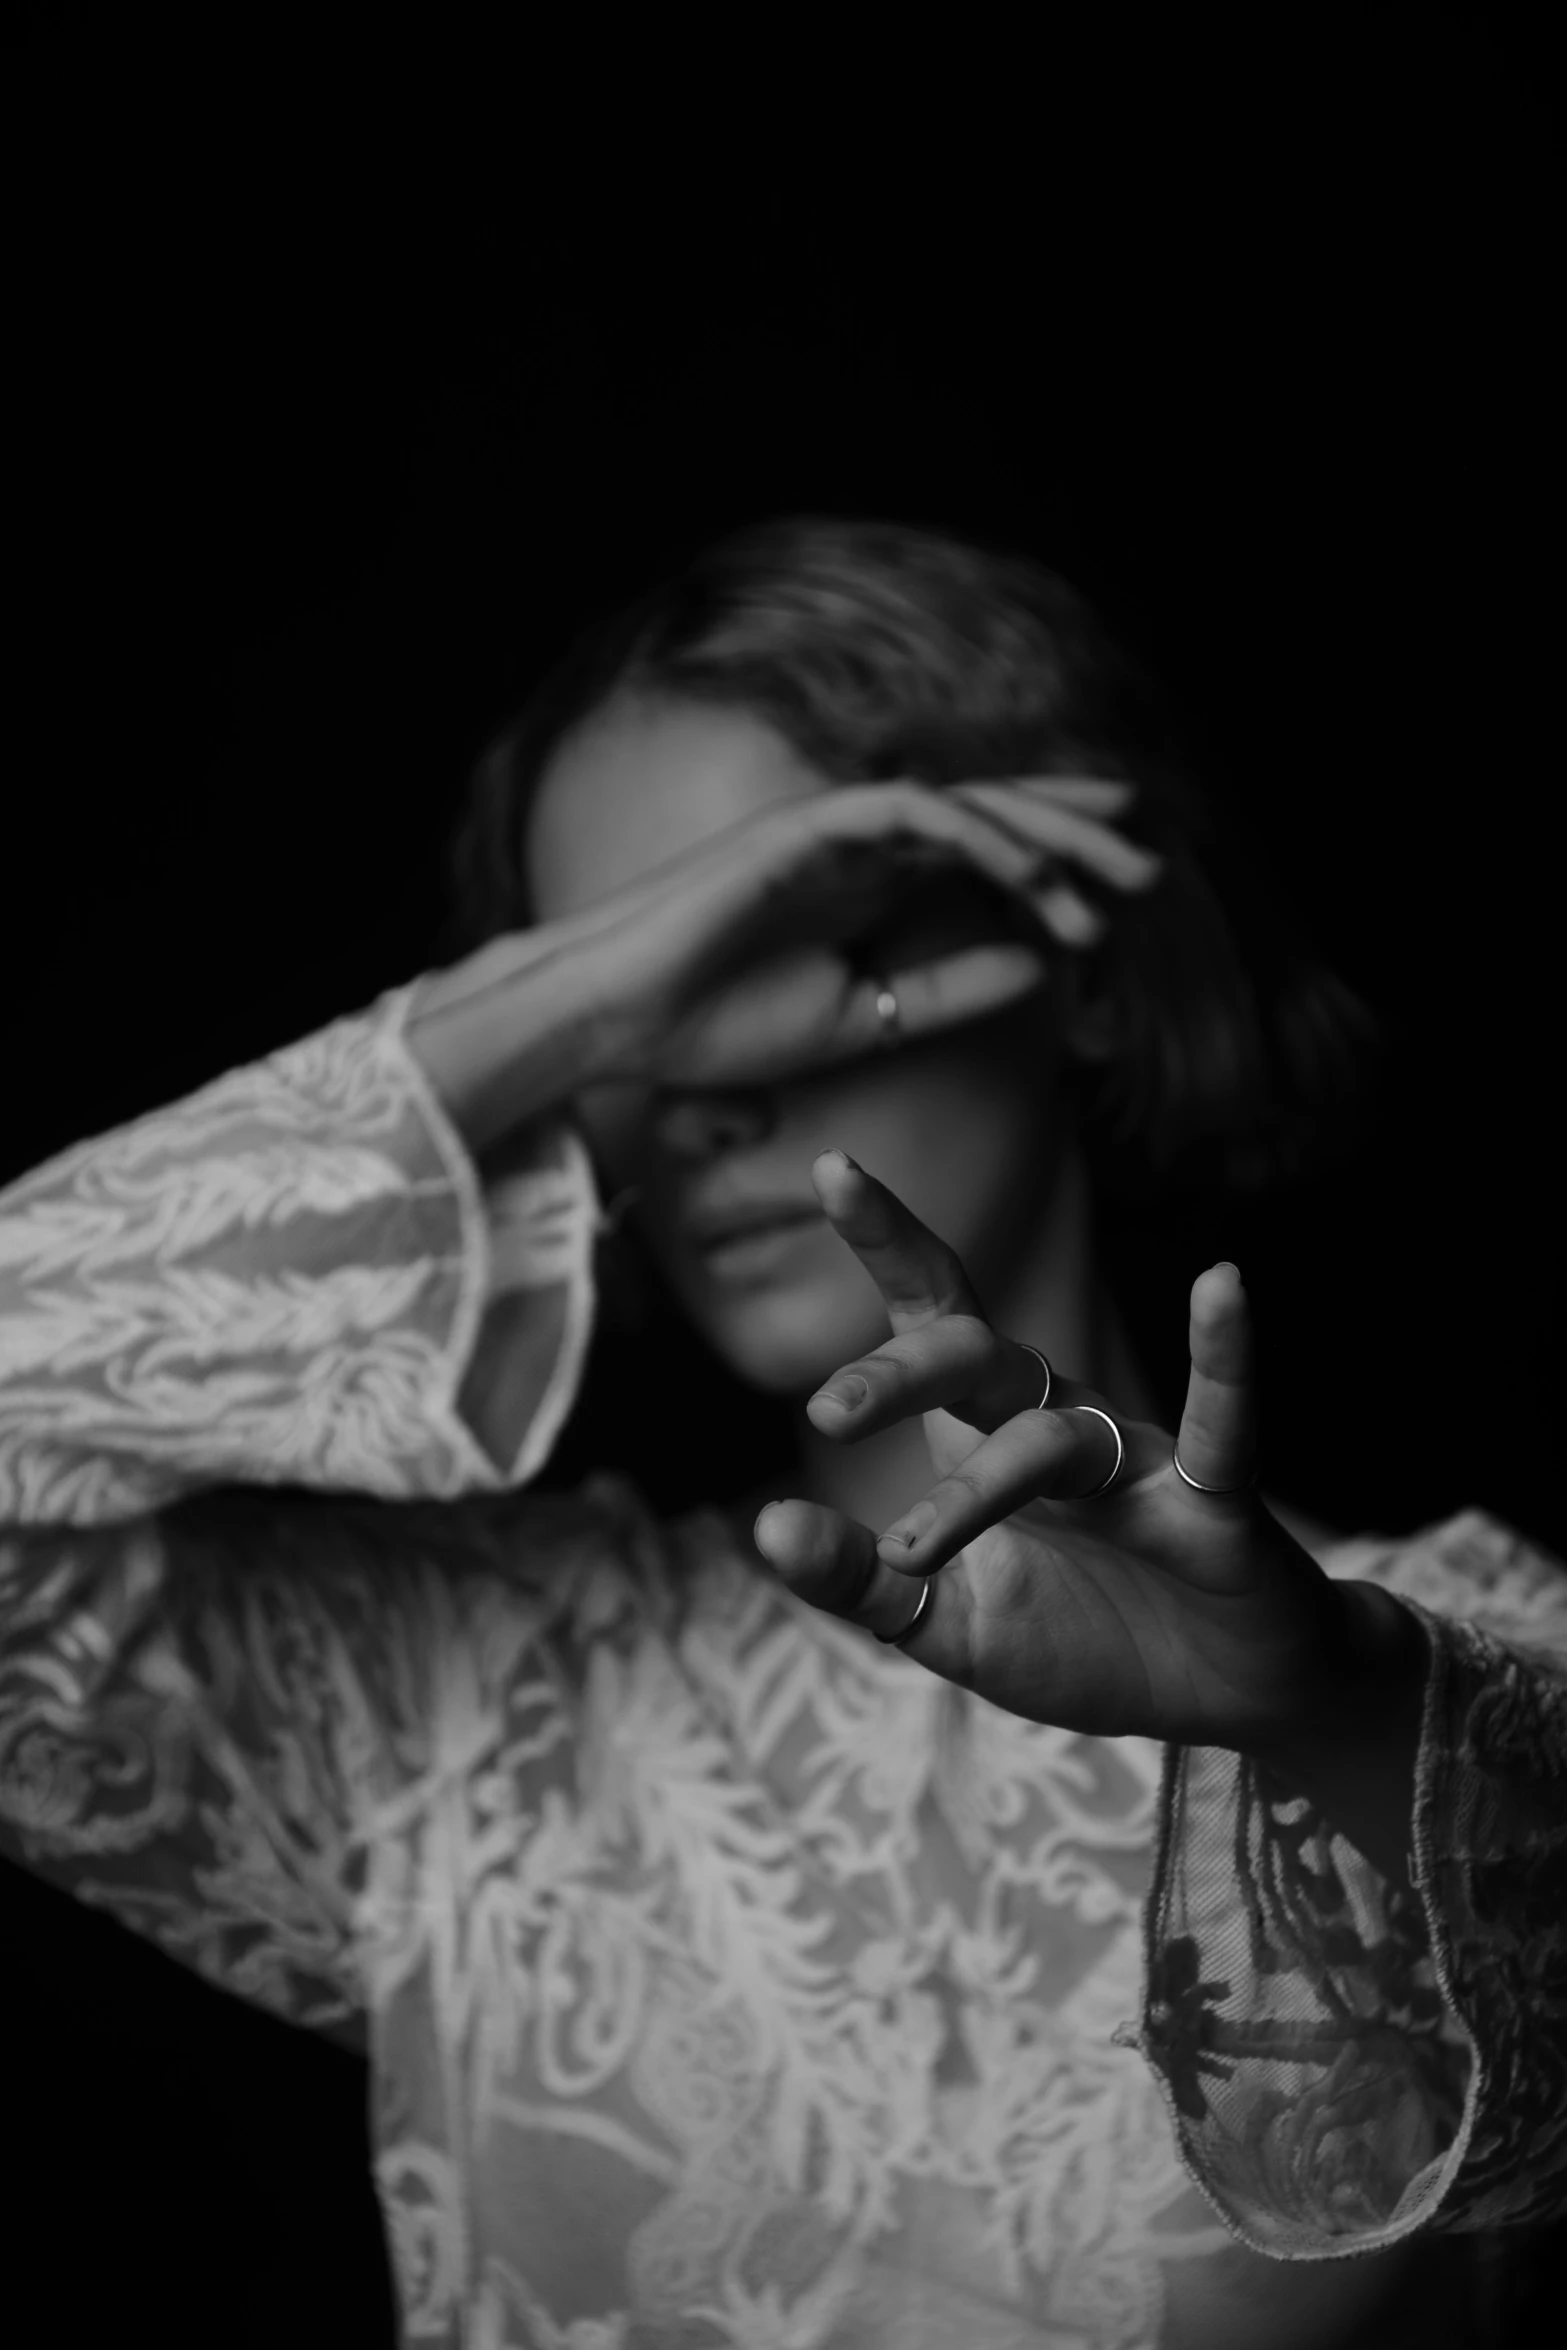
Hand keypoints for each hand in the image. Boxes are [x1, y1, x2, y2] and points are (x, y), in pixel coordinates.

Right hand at [580, 774, 1160, 1093]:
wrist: (622, 1021)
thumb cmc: (716, 1023)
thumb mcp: (865, 1019)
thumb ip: (947, 993)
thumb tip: (1038, 970)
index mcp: (871, 884)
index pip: (982, 850)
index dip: (1056, 850)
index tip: (1126, 875)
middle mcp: (861, 845)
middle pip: (992, 817)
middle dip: (1076, 835)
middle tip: (1153, 868)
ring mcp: (835, 828)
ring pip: (967, 808)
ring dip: (1047, 841)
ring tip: (1114, 885)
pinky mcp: (809, 826)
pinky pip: (916, 815)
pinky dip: (982, 840)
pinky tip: (1035, 879)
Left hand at [754, 1152, 1386, 1756]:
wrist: (1222, 1709)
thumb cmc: (1088, 1641)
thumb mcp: (949, 1623)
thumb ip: (858, 1581)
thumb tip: (764, 1525)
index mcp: (994, 1434)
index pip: (933, 1317)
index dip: (888, 1242)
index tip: (830, 1162)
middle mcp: (1064, 1422)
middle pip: (978, 1358)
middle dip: (900, 1375)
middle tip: (825, 1413)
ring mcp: (1142, 1458)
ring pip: (1050, 1439)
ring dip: (976, 1492)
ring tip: (910, 1551)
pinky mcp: (1218, 1507)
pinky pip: (1223, 1424)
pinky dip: (1223, 1357)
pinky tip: (1221, 1283)